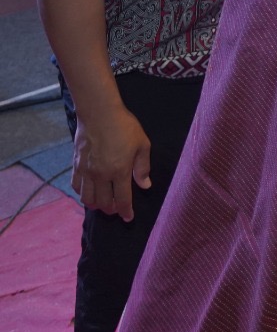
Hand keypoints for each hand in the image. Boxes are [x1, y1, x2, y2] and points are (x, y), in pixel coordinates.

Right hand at [72, 104, 151, 221]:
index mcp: (119, 171)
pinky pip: (76, 187)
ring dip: (96, 205)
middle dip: (112, 210)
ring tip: (104, 203)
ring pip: (88, 198)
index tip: (129, 218)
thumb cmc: (125, 127)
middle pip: (103, 203)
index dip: (126, 211)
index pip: (122, 199)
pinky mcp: (76, 166)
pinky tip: (89, 192)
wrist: (99, 113)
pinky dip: (82, 194)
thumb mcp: (142, 145)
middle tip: (118, 209)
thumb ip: (143, 167)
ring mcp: (86, 172)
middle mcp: (101, 175)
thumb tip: (145, 186)